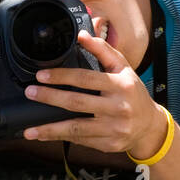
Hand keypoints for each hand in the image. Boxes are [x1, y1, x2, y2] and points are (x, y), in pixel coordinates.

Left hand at [21, 29, 168, 159]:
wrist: (149, 125)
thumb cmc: (132, 92)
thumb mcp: (123, 68)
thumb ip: (103, 50)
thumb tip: (81, 35)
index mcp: (121, 85)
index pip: (86, 78)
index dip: (62, 76)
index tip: (42, 75)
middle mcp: (118, 108)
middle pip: (78, 103)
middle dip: (51, 97)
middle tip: (31, 93)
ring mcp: (114, 129)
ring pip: (76, 128)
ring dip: (50, 129)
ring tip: (29, 129)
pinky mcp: (109, 144)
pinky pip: (81, 140)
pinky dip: (61, 138)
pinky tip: (45, 136)